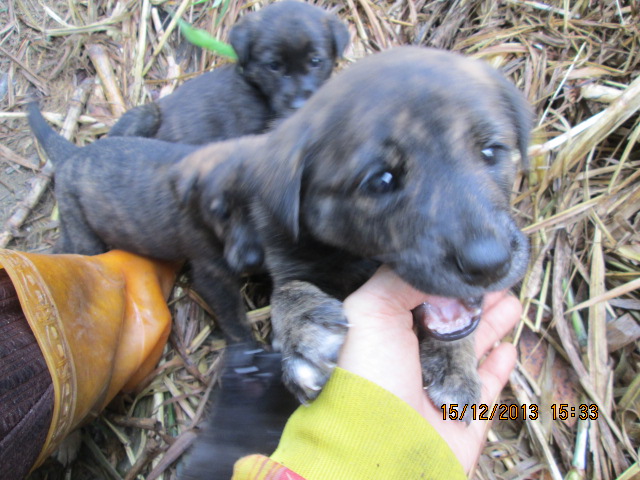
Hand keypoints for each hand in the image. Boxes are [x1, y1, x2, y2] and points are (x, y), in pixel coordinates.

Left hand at [340, 266, 520, 471]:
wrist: (381, 449)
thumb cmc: (369, 376)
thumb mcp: (370, 312)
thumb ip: (398, 281)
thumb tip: (435, 263)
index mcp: (388, 330)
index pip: (421, 297)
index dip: (444, 280)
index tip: (467, 262)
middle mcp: (414, 355)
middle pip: (452, 319)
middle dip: (476, 298)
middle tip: (500, 279)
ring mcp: (441, 383)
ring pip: (473, 346)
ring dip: (492, 324)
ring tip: (512, 302)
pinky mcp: (466, 410)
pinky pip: (488, 385)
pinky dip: (499, 366)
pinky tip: (509, 347)